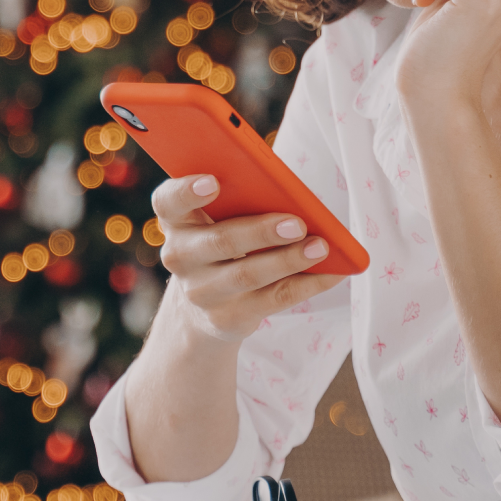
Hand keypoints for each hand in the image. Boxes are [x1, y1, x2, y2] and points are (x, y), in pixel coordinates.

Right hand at [149, 174, 343, 342]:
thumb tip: (292, 195)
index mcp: (176, 220)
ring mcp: (202, 292)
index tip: (213, 182)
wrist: (203, 305)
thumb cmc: (222, 241)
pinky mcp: (228, 318)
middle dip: (261, 232)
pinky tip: (331, 273)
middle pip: (221, 241)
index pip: (169, 201)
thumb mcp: (216, 218)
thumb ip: (239, 200)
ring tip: (320, 247)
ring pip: (248, 275)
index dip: (187, 191)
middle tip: (297, 223)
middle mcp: (181, 256)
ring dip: (289, 260)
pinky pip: (273, 300)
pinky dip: (307, 284)